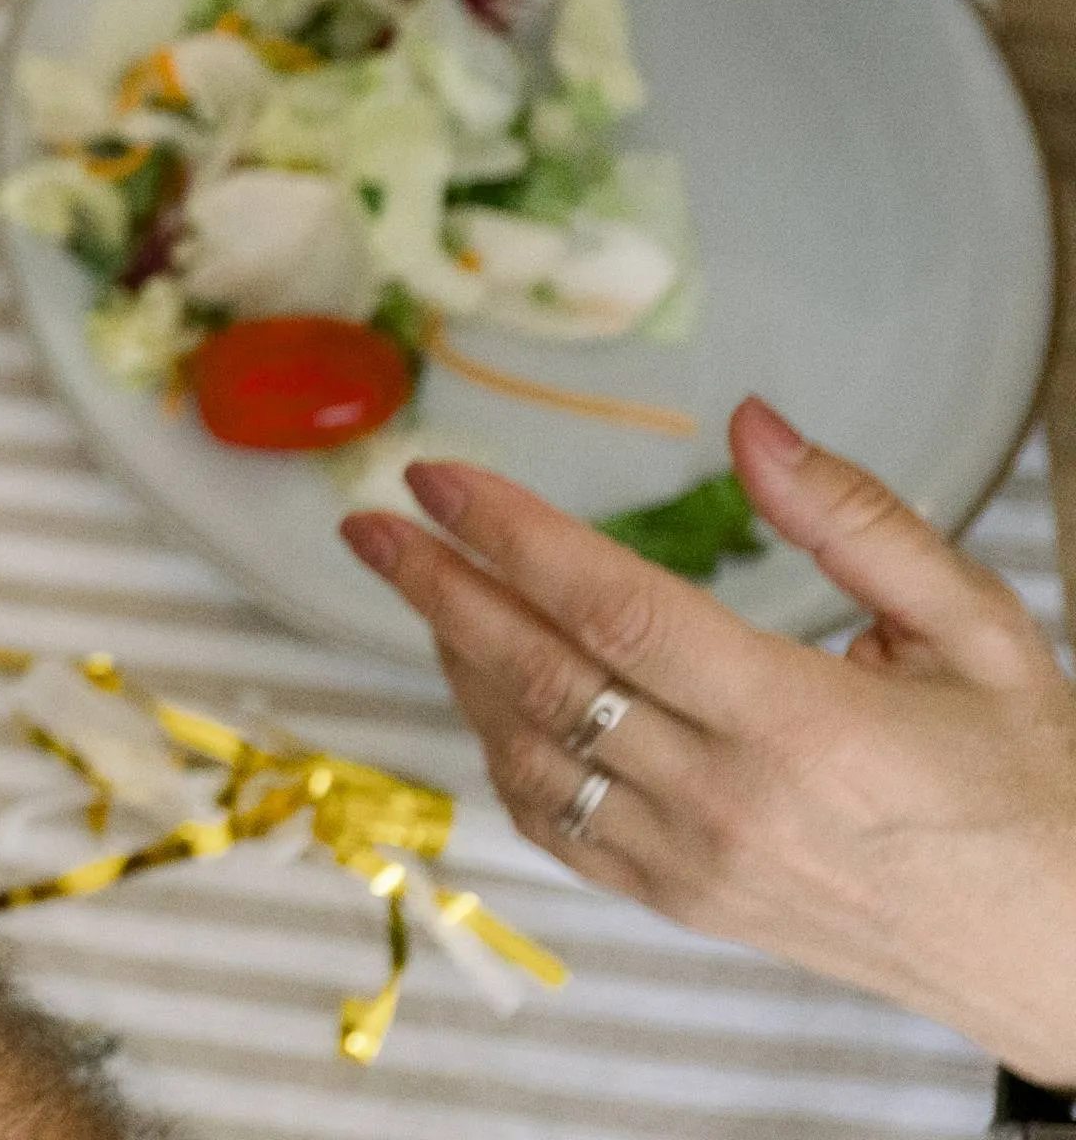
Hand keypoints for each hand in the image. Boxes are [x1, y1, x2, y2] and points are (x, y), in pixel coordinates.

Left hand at [346, 400, 1075, 1083]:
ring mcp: (698, 866)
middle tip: (372, 523)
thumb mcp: (981, 630)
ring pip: (530, 754)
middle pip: (543, 678)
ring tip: (426, 586)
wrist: (1067, 955)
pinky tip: (485, 687)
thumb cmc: (1033, 784)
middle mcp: (733, 803)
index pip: (616, 613)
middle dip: (440, 588)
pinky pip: (556, 824)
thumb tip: (750, 423)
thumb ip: (858, 521)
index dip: (512, 536)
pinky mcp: (685, 906)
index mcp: (806, 726)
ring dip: (460, 663)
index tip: (438, 477)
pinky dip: (501, 749)